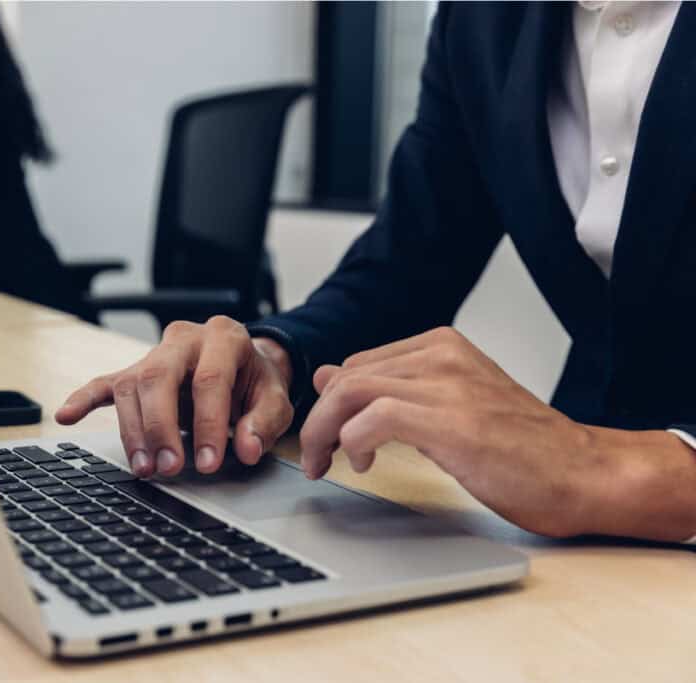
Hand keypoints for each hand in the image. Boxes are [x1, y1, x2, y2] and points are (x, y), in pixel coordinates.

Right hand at [55, 316, 294, 477]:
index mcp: (224, 337)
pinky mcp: (135, 369)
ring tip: (144, 468)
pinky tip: (67, 416)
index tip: (209, 463)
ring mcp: (155, 353)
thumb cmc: (255, 383)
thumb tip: (245, 449)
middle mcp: (184, 339)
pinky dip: (84, 399)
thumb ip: (265, 423)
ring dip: (133, 430)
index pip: (209, 380)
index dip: (208, 424)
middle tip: (168, 468)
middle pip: (159, 377)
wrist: (244, 364)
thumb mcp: (276, 399)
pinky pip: (104, 382)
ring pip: (130, 385)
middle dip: (161, 427)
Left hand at [301, 326, 695, 539]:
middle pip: (347, 376)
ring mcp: (449, 385)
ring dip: (326, 432)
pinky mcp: (452, 421)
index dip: (331, 403)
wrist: (583, 473)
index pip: (358, 364)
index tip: (326, 437)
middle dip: (319, 420)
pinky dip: (354, 441)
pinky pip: (374, 418)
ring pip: (351, 392)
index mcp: (442, 346)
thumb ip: (392, 389)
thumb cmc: (521, 448)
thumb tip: (329, 375)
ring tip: (327, 464)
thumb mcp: (446, 407)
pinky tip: (363, 463)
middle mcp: (443, 355)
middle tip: (315, 457)